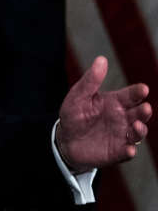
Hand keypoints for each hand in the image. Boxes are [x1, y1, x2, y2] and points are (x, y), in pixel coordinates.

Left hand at [57, 56, 151, 172]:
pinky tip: (129, 150)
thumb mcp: (78, 96)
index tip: (143, 89)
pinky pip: (126, 152)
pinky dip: (129, 151)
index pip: (131, 95)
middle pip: (139, 113)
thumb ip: (90, 81)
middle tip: (145, 108)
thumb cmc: (74, 115)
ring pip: (138, 132)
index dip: (138, 92)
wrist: (65, 140)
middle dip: (144, 111)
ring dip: (140, 130)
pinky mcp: (117, 151)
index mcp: (116, 102)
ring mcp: (122, 135)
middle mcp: (123, 118)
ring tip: (137, 126)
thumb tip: (101, 59)